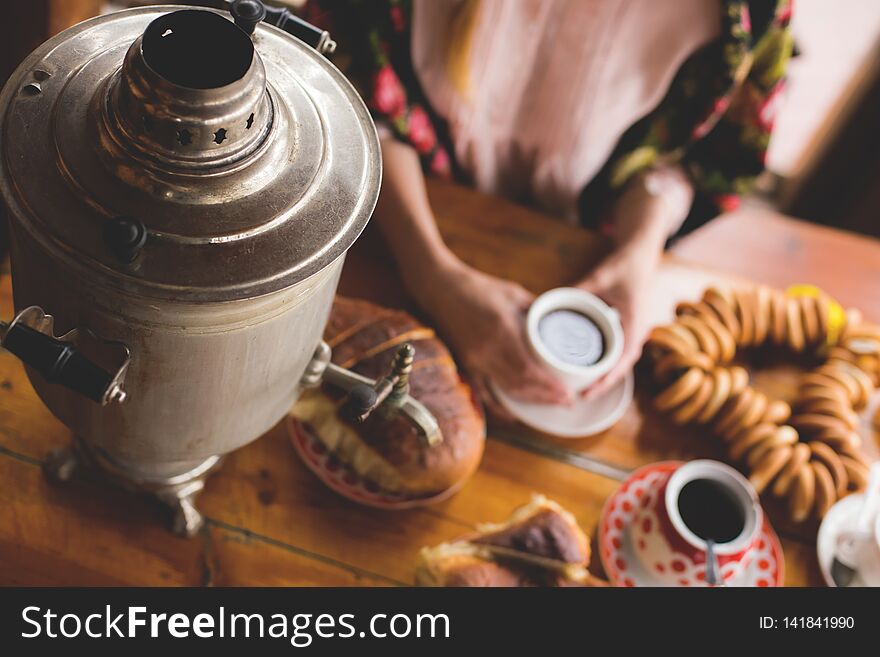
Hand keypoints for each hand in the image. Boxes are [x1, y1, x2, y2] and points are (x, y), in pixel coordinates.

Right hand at [420, 262, 570, 417]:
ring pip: (504, 391)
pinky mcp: (466, 365)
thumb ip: (539, 310)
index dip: (548, 387)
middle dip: (545, 398)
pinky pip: (484, 393)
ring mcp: (474, 360)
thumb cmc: (479, 288)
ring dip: (528, 402)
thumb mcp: (515, 294)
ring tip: (550, 404)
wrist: (442, 289)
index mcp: (502, 331)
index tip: (567, 393)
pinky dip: (500, 407)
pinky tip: (515, 413)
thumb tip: (564, 322)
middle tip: (567, 402)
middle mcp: (487, 350)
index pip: (528, 370)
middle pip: (519, 386)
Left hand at [576, 167, 689, 397]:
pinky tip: (586, 372)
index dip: (609, 376)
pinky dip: (603, 366)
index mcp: (635, 323)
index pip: (624, 358)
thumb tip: (551, 299)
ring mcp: (631, 332)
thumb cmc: (624, 267)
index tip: (593, 389)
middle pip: (621, 367)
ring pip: (619, 363)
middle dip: (603, 384)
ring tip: (581, 391)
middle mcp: (636, 332)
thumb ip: (579, 288)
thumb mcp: (600, 277)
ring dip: (603, 378)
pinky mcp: (624, 330)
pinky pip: (615, 353)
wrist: (639, 257)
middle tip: (580, 397)